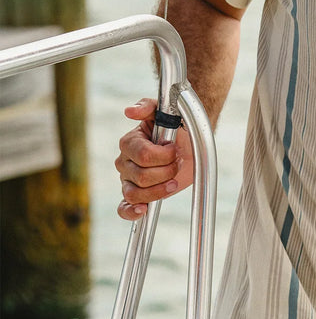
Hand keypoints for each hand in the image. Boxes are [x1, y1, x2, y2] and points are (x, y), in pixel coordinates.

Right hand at [114, 98, 193, 219]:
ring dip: (159, 190)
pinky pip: (124, 208)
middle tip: (177, 163)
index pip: (143, 156)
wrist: (189, 143)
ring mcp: (128, 180)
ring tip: (173, 181)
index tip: (175, 149)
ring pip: (136, 194)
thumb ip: (148, 107)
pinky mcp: (135, 194)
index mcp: (129, 143)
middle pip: (142, 177)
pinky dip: (130, 212)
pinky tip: (142, 210)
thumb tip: (130, 110)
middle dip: (166, 171)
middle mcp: (124, 162)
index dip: (164, 155)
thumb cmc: (176, 128)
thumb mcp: (164, 112)